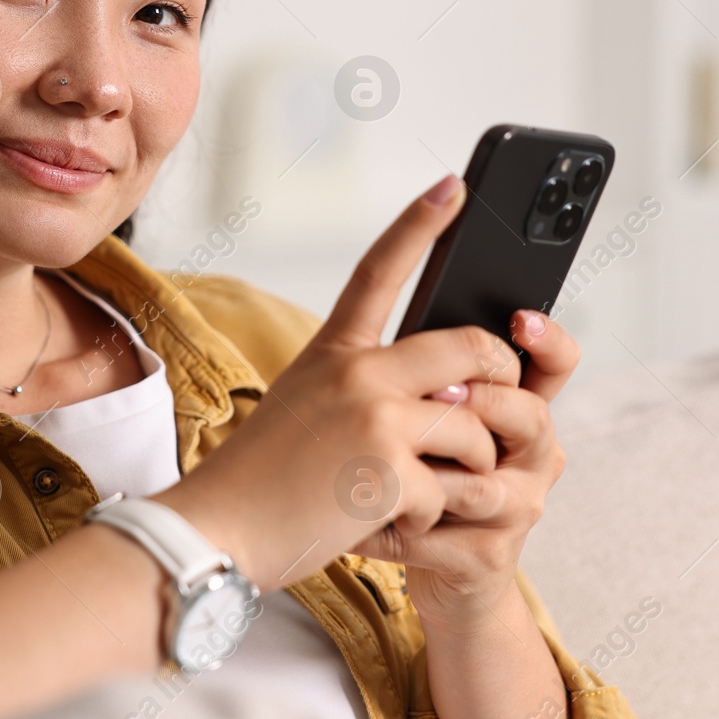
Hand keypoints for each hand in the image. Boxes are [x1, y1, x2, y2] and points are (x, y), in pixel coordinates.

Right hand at [155, 174, 522, 591]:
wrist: (216, 531)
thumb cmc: (260, 478)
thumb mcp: (304, 405)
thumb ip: (368, 387)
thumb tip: (451, 389)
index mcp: (332, 351)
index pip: (380, 270)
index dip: (420, 224)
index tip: (454, 187)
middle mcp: (356, 373)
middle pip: (471, 348)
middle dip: (503, 378)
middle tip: (499, 405)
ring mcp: (374, 419)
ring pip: (476, 426)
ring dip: (469, 466)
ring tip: (424, 487)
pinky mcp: (389, 471)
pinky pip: (454, 487)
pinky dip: (434, 513)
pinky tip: (392, 519)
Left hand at [360, 310, 579, 631]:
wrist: (434, 573)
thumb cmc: (426, 484)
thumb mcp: (430, 424)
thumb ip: (433, 379)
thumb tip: (402, 337)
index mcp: (517, 415)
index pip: (555, 367)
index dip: (550, 340)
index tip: (522, 317)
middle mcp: (532, 459)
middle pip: (531, 416)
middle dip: (484, 403)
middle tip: (438, 394)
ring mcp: (517, 510)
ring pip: (483, 481)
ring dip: (425, 474)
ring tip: (383, 465)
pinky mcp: (488, 557)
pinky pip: (441, 534)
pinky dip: (391, 526)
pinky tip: (355, 523)